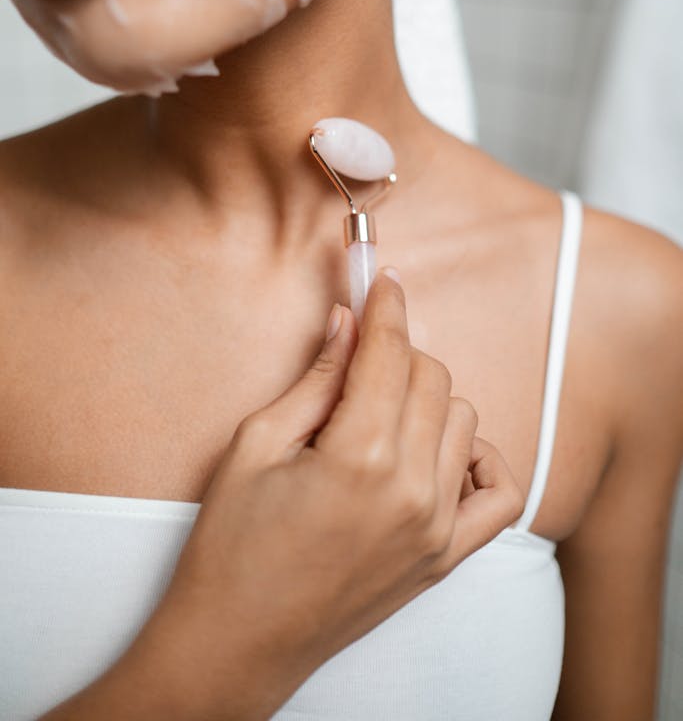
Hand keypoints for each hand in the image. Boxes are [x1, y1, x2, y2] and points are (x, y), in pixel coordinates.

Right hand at [134, 270, 524, 720]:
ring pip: (463, 419)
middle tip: (358, 355)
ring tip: (378, 410)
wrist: (238, 643)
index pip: (390, 354)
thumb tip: (348, 321)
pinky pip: (501, 491)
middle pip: (432, 377)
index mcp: (360, 457)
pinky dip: (477, 457)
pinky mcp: (446, 558)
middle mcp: (413, 491)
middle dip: (397, 351)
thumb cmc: (231, 546)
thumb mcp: (255, 446)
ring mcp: (437, 529)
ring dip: (427, 397)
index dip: (386, 307)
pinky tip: (436, 452)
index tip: (384, 280)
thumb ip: (315, 378)